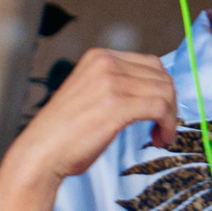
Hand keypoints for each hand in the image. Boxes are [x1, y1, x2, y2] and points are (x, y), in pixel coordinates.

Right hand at [7, 49, 179, 187]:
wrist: (41, 153)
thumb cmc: (65, 134)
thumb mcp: (92, 96)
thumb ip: (118, 87)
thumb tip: (154, 94)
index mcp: (99, 57)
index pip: (151, 63)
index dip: (162, 89)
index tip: (160, 113)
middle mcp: (105, 63)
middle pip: (162, 76)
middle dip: (171, 103)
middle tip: (163, 128)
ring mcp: (111, 82)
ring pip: (165, 91)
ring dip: (171, 117)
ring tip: (161, 137)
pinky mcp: (116, 105)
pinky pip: (161, 108)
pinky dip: (168, 125)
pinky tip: (161, 140)